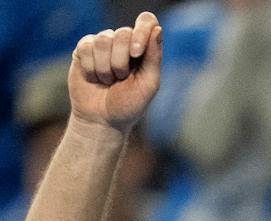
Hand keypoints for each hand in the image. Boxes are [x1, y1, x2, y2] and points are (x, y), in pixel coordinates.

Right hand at [69, 11, 162, 133]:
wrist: (102, 120)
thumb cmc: (129, 104)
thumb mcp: (148, 84)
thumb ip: (154, 57)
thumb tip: (157, 29)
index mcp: (144, 48)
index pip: (146, 21)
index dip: (141, 32)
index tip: (137, 53)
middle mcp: (124, 42)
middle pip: (123, 33)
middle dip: (122, 61)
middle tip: (121, 79)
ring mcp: (102, 44)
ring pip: (103, 40)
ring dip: (106, 67)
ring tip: (108, 80)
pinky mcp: (83, 49)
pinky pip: (86, 47)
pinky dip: (91, 67)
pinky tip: (94, 78)